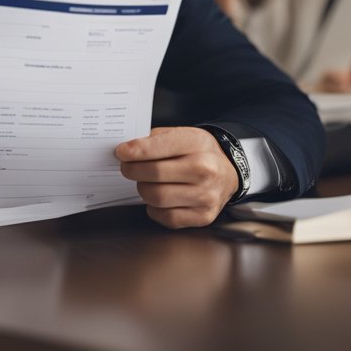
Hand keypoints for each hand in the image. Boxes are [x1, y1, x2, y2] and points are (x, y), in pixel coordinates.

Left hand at [114, 127, 238, 228]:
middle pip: (153, 174)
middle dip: (132, 170)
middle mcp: (204, 170)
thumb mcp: (183, 133)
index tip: (121, 152)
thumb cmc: (200, 152)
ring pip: (156, 197)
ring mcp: (205, 196)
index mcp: (196, 144)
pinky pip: (165, 216)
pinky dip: (154, 208)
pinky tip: (158, 198)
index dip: (133, 152)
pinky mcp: (202, 216)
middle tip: (127, 167)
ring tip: (145, 182)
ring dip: (143, 189)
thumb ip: (155, 139)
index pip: (156, 148)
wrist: (229, 173)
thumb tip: (127, 150)